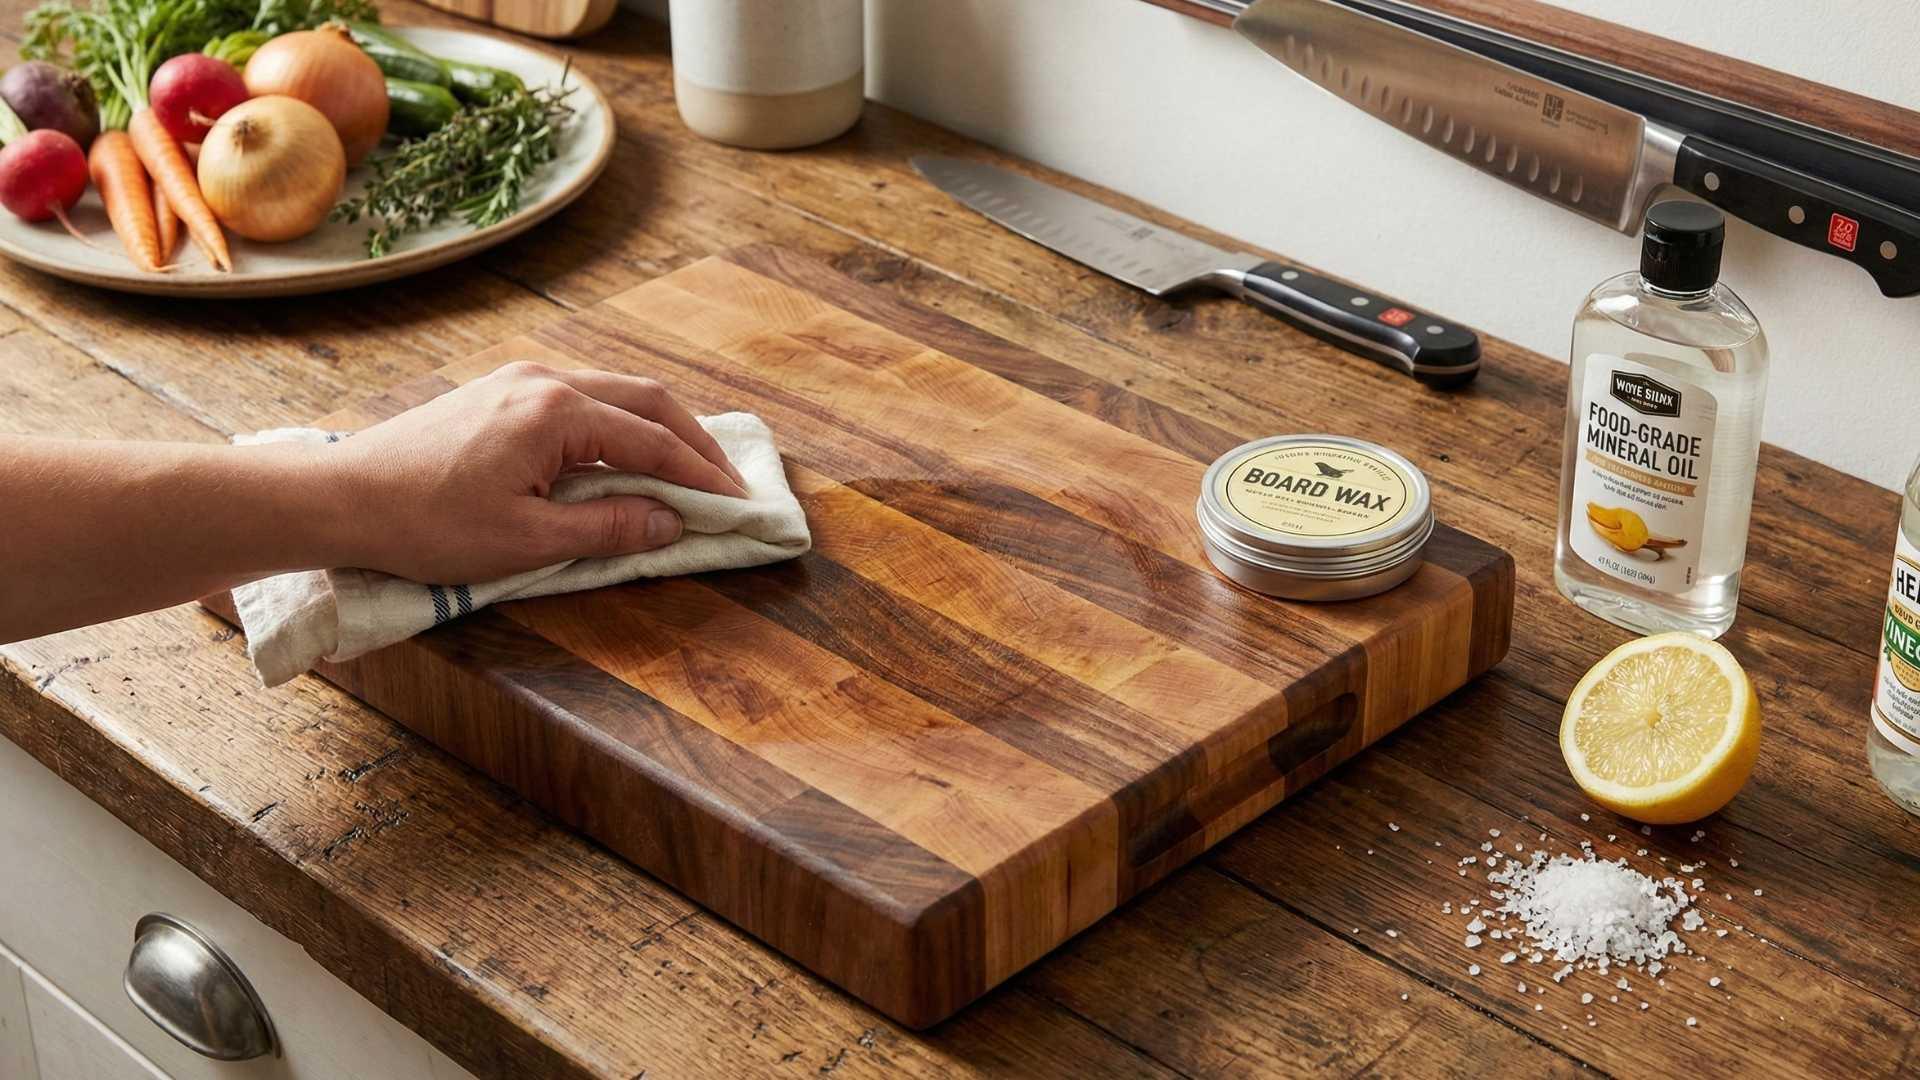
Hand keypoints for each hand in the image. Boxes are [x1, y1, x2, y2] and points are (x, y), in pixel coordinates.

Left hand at [322, 361, 747, 582]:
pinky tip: (627, 454)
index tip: (737, 504)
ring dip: (658, 429)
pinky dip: (620, 424)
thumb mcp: (527, 540)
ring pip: (615, 393)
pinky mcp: (500, 392)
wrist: (342, 497)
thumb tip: (671, 522)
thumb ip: (609, 527)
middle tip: (728, 483)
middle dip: (694, 442)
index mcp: (558, 412)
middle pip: (646, 401)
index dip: (701, 476)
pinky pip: (583, 398)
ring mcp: (520, 380)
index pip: (653, 442)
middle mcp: (546, 380)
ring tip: (688, 469)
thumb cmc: (428, 524)